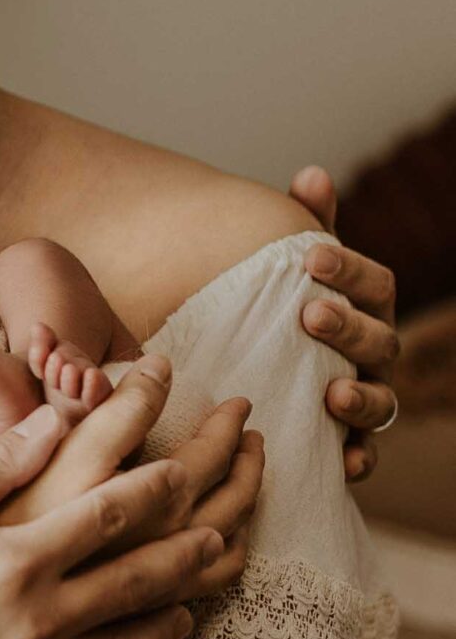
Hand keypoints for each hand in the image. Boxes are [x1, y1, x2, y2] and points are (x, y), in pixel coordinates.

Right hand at [0, 368, 225, 638]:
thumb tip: (53, 422)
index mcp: (15, 558)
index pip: (113, 507)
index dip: (159, 472)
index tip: (187, 450)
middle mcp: (39, 619)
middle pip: (144, 571)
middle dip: (195, 534)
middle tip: (228, 515)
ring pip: (137, 632)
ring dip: (181, 598)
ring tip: (212, 571)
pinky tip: (158, 634)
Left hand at [287, 167, 398, 479]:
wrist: (257, 365)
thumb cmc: (279, 305)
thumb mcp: (285, 266)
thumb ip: (303, 223)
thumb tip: (312, 174)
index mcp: (364, 304)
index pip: (374, 282)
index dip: (349, 269)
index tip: (310, 256)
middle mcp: (373, 350)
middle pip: (380, 339)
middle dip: (350, 327)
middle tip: (310, 314)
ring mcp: (365, 396)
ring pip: (381, 400)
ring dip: (362, 397)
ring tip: (334, 392)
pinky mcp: (348, 442)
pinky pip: (365, 456)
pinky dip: (360, 460)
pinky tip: (346, 463)